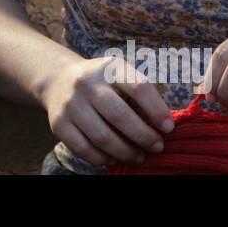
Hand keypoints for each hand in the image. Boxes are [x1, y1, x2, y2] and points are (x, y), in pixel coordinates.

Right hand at [37, 54, 175, 167]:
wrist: (59, 80)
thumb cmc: (102, 83)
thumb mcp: (120, 76)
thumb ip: (140, 97)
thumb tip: (162, 128)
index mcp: (109, 68)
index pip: (138, 87)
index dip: (157, 110)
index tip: (169, 128)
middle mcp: (87, 83)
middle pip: (120, 116)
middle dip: (143, 137)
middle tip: (157, 147)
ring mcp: (70, 104)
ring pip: (102, 137)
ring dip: (126, 152)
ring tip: (139, 156)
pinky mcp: (58, 124)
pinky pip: (84, 149)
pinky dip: (103, 158)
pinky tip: (115, 158)